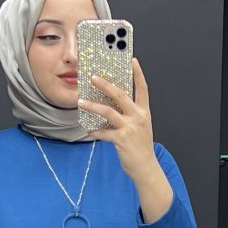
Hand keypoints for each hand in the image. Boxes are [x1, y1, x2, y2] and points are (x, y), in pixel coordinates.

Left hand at [78, 57, 155, 181]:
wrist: (146, 167)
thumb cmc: (141, 147)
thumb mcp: (141, 126)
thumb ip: (131, 114)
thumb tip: (113, 103)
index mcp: (144, 112)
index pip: (142, 88)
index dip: (138, 74)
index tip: (133, 60)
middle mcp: (138, 117)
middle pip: (120, 95)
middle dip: (105, 85)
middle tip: (93, 77)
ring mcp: (130, 127)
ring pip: (108, 111)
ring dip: (92, 106)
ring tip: (81, 102)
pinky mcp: (122, 139)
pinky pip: (104, 132)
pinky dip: (96, 131)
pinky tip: (89, 130)